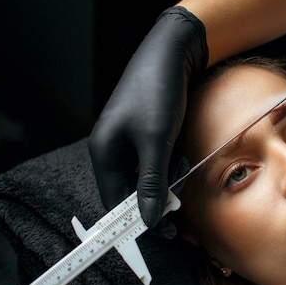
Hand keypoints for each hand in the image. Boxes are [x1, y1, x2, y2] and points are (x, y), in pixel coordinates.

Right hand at [88, 6, 207, 227]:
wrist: (172, 52)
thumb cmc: (158, 91)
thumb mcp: (156, 140)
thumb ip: (152, 182)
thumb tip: (150, 220)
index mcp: (103, 152)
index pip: (116, 202)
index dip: (139, 220)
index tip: (168, 232)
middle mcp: (112, 149)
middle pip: (132, 190)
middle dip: (158, 196)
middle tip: (181, 201)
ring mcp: (128, 140)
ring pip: (148, 176)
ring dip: (167, 178)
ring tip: (181, 164)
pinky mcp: (145, 133)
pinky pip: (156, 160)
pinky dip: (170, 163)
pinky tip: (181, 153)